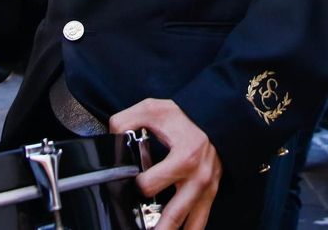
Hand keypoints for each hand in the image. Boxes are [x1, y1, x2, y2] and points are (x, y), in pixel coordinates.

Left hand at [109, 98, 220, 229]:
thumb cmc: (184, 116)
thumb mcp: (153, 109)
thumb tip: (111, 141)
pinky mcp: (210, 196)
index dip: (133, 186)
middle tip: (133, 227)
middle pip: (172, 217)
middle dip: (155, 228)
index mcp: (184, 157)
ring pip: (189, 226)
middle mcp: (198, 178)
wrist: (215, 118)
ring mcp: (206, 190)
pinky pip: (200, 223)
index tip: (128, 183)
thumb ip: (126, 122)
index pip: (150, 186)